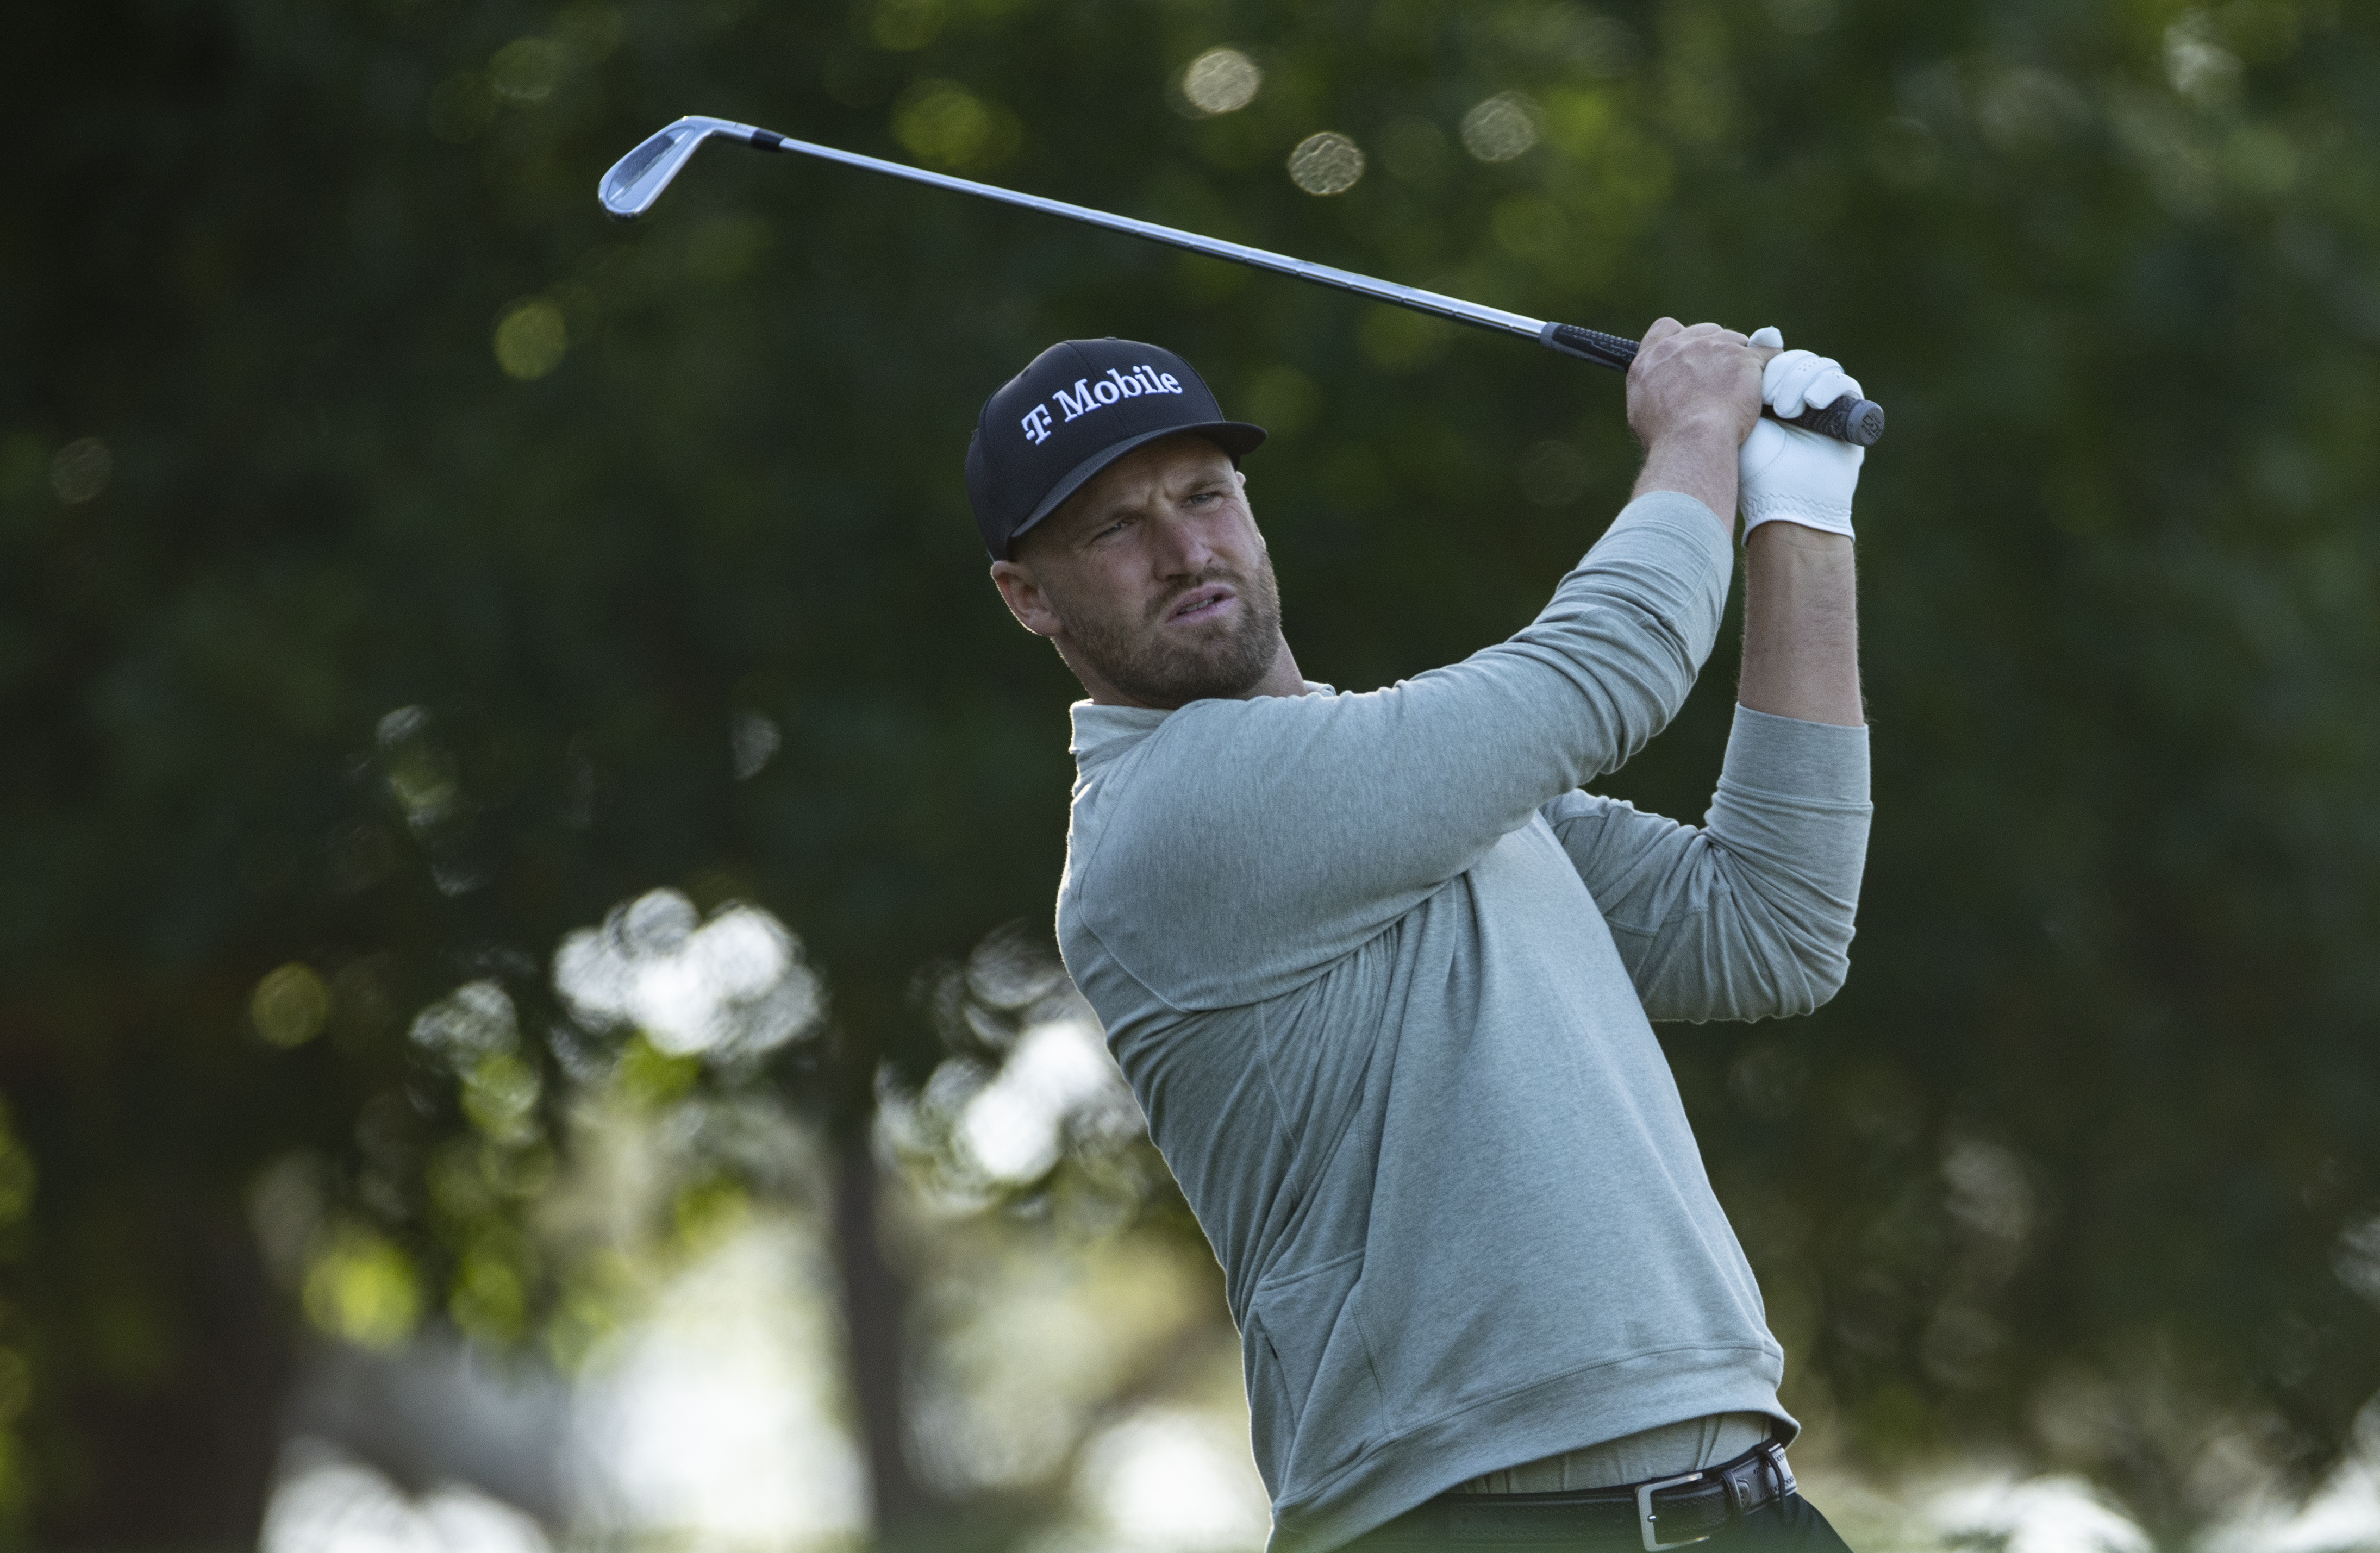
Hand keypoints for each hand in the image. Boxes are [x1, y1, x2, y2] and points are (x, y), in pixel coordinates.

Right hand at [1626, 318, 1765, 451]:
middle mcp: (1679, 346)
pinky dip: (1770, 360)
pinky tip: (1773, 373)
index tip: (1692, 352)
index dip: (1683, 338)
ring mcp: (1713, 348)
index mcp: (1651, 358)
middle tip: (1722, 375)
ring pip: (1736, 340)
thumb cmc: (1666, 437)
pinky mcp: (1743, 358)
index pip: (1666, 328)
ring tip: (1745, 383)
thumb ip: (1650, 390)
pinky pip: (1767, 351)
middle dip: (1716, 348)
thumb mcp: (1641, 411)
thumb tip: (1661, 392)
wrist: (1691, 441)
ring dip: (1741, 356)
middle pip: (1706, 331)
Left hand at [1737, 327, 1862, 538]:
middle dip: (1783, 374)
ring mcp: (1826, 406)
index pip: (1775, 359)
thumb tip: (1766, 330)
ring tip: (1786, 411)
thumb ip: (1744, 378)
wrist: (1784, 503)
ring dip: (1802, 382)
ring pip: (1820, 366)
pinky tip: (1812, 404)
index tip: (1753, 386)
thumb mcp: (1740, 417)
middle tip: (1770, 403)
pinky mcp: (1849, 414)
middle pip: (1797, 358)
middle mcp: (1800, 397)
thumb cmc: (1755, 469)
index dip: (1766, 365)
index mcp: (1771, 396)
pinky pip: (1845, 383)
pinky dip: (1828, 387)